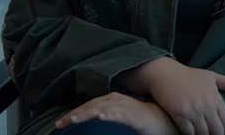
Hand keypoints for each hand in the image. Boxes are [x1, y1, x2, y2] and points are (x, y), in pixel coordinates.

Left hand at [54, 92, 177, 134]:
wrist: (166, 121)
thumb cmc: (144, 120)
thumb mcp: (122, 117)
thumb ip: (109, 115)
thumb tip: (96, 120)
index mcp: (114, 100)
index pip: (90, 105)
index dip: (75, 112)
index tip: (61, 122)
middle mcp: (117, 100)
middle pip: (91, 106)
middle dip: (74, 114)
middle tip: (58, 124)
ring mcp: (124, 106)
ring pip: (100, 108)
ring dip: (84, 113)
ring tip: (71, 120)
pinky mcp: (132, 114)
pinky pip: (116, 113)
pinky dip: (105, 113)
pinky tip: (97, 116)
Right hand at [134, 57, 224, 134]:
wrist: (165, 73)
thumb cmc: (189, 75)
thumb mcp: (212, 76)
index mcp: (216, 97)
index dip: (224, 129)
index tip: (218, 128)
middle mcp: (207, 105)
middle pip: (217, 132)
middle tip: (208, 132)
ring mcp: (193, 111)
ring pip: (203, 134)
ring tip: (199, 132)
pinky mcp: (179, 114)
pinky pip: (188, 133)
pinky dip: (189, 134)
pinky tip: (188, 131)